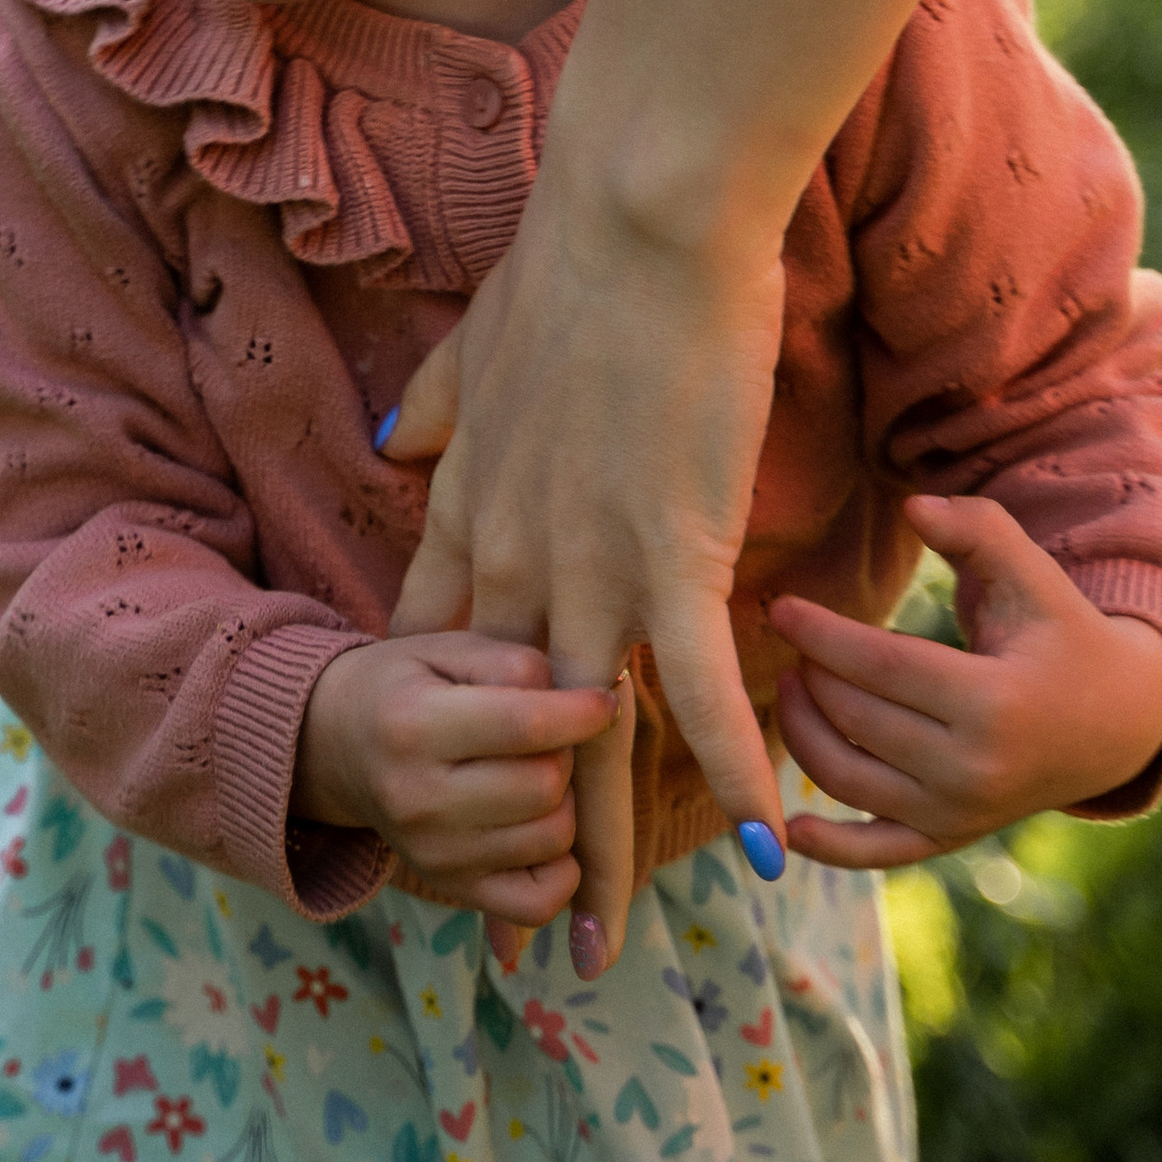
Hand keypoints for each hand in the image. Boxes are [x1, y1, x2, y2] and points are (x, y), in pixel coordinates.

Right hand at [294, 632, 614, 924]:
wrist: (335, 745)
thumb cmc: (405, 686)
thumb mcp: (445, 648)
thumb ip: (512, 664)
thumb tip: (579, 703)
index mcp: (413, 725)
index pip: (524, 726)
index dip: (582, 712)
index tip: (604, 699)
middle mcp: (417, 798)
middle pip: (544, 786)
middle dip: (566, 755)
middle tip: (549, 737)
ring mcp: (433, 853)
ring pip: (552, 838)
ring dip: (565, 804)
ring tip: (536, 776)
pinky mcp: (450, 887)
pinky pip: (538, 902)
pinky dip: (561, 870)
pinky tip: (541, 829)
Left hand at [382, 174, 789, 971]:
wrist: (639, 214)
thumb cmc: (570, 261)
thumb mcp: (473, 344)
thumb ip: (435, 408)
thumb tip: (393, 443)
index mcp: (465, 509)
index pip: (440, 659)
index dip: (445, 744)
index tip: (440, 809)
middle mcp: (513, 559)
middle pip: (504, 734)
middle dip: (506, 842)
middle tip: (504, 941)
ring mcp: (588, 563)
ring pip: (587, 740)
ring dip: (600, 850)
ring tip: (597, 946)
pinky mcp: (670, 548)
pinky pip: (697, 687)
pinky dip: (735, 766)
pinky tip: (767, 844)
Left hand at [770, 493, 1161, 866]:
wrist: (1115, 722)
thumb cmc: (1061, 634)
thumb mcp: (1033, 575)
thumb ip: (978, 530)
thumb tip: (914, 507)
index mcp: (996, 703)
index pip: (881, 666)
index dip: (821, 635)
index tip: (781, 608)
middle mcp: (976, 770)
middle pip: (858, 720)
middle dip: (811, 676)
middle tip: (792, 642)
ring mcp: (961, 813)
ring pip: (848, 780)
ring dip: (802, 735)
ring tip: (793, 687)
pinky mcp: (951, 836)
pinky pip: (877, 852)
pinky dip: (829, 847)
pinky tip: (786, 828)